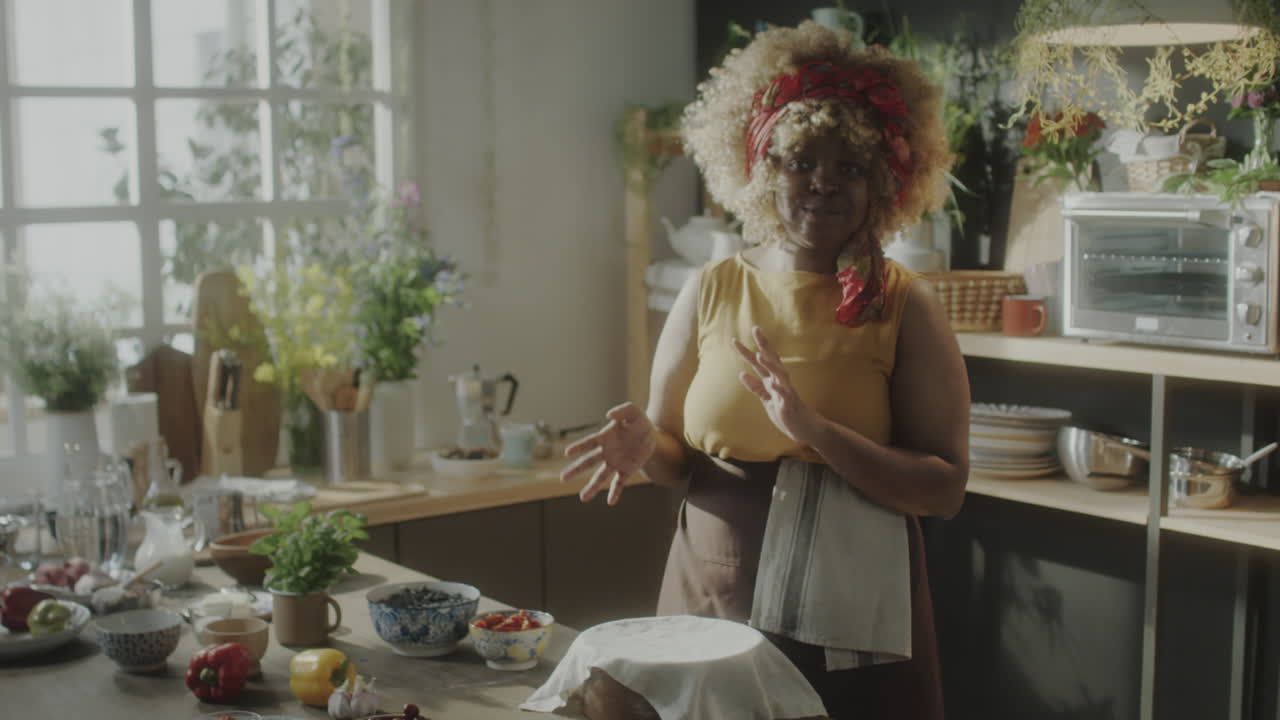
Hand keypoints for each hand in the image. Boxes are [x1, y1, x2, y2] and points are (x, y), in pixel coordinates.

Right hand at [560, 402, 656, 504]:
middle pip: (588, 462)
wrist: (652, 435)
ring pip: (600, 476)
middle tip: (563, 478)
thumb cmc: (639, 421)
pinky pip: (619, 484)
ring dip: (592, 487)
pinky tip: (610, 502)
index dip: (579, 447)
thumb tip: (609, 415)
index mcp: (605, 437)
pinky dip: (614, 493)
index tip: (567, 452)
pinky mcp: (626, 471)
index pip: (590, 443)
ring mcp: (615, 463)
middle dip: (576, 470)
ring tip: (583, 498)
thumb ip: (622, 411)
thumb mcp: (634, 411)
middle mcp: (606, 452)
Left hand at [733, 326, 821, 444]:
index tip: (735, 340)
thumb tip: (742, 374)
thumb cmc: (786, 412)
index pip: (759, 362)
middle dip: (763, 345)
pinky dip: (779, 389)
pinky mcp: (790, 405)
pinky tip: (772, 384)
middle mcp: (780, 381)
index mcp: (772, 380)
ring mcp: (786, 392)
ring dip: (770, 364)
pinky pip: (785, 395)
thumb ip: (756, 387)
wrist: (806, 429)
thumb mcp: (767, 400)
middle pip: (771, 360)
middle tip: (755, 329)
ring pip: (780, 374)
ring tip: (760, 355)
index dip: (748, 351)